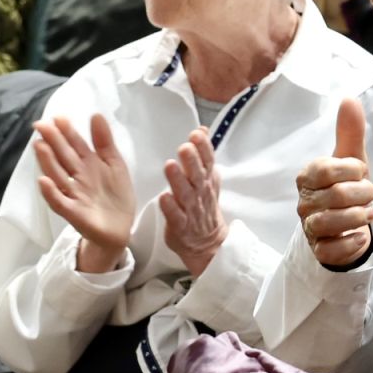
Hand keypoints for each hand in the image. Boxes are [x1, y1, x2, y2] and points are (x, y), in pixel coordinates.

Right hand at [34, 114, 134, 274]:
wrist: (121, 228)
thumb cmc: (115, 194)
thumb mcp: (114, 164)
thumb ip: (104, 142)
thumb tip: (95, 114)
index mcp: (88, 164)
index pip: (75, 145)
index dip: (68, 131)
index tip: (58, 117)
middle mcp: (77, 177)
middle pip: (63, 157)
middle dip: (53, 141)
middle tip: (41, 125)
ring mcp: (74, 195)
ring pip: (58, 175)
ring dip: (47, 161)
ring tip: (39, 146)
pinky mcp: (74, 213)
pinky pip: (59, 202)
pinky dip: (51, 192)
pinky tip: (44, 181)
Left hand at [159, 127, 226, 276]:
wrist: (208, 242)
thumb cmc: (203, 206)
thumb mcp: (207, 178)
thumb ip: (203, 155)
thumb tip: (202, 130)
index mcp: (206, 180)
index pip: (208, 161)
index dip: (204, 148)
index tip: (196, 134)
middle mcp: (201, 193)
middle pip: (197, 175)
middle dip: (192, 161)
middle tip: (184, 147)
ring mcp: (191, 210)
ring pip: (186, 193)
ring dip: (178, 180)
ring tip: (170, 166)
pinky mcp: (181, 226)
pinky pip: (176, 216)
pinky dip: (171, 207)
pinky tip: (164, 198)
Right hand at [296, 99, 372, 267]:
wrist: (349, 225)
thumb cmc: (347, 188)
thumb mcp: (352, 160)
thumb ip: (350, 132)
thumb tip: (349, 98)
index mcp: (308, 177)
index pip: (327, 168)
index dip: (353, 170)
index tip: (360, 172)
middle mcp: (304, 202)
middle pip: (337, 195)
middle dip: (364, 194)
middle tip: (369, 195)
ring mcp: (309, 227)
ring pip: (333, 222)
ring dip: (359, 217)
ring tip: (367, 213)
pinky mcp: (318, 250)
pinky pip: (332, 250)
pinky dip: (351, 243)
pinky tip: (360, 236)